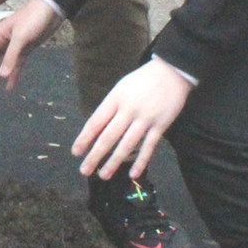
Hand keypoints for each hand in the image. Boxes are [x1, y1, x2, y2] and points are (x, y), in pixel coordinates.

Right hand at [0, 0, 62, 97]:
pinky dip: (13, 77)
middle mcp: (2, 43)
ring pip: (1, 67)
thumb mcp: (21, 36)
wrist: (52, 8)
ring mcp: (14, 47)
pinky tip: (9, 88)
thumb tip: (2, 76)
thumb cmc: (33, 19)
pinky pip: (16, 66)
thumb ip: (11, 56)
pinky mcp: (25, 49)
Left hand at [73, 59, 190, 180]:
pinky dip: (141, 161)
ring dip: (114, 162)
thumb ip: (110, 108)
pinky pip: (149, 147)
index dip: (84, 138)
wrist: (171, 72)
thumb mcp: (121, 88)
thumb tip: (97, 130)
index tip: (75, 152)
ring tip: (103, 175)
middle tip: (84, 170)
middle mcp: (128, 110)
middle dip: (95, 155)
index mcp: (115, 98)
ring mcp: (145, 118)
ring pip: (127, 144)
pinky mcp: (161, 125)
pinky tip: (133, 174)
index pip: (96, 122)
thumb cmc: (142, 81)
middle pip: (108, 136)